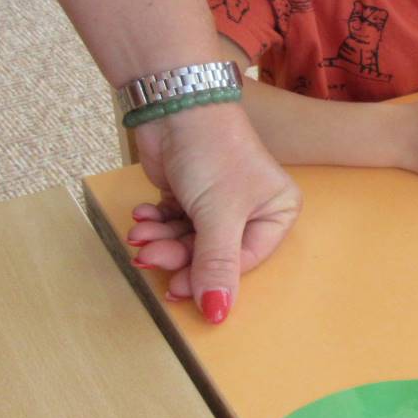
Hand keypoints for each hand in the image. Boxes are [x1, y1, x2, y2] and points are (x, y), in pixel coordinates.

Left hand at [124, 102, 301, 320]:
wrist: (174, 104)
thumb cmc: (214, 153)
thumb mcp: (219, 215)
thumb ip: (217, 266)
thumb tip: (218, 313)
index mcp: (277, 211)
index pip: (244, 261)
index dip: (210, 278)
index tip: (176, 290)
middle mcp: (252, 209)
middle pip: (212, 253)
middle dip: (177, 256)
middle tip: (149, 258)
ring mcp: (219, 202)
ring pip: (188, 241)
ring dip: (161, 241)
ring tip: (141, 235)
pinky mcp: (189, 194)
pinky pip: (173, 223)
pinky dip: (155, 224)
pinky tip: (142, 216)